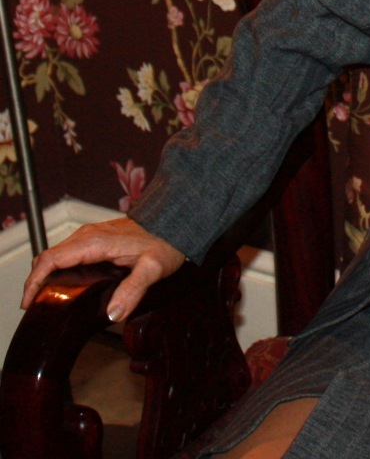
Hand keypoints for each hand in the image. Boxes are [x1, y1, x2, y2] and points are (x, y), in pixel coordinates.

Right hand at [21, 217, 184, 322]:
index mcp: (95, 242)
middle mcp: (89, 235)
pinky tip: (65, 284)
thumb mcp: (153, 268)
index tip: (27, 302)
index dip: (33, 281)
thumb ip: (134, 289)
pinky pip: (69, 252)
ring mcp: (92, 234)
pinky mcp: (97, 237)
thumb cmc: (166, 242)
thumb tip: (113, 313)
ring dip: (46, 274)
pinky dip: (58, 267)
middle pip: (49, 257)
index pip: (51, 259)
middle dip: (36, 280)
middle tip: (35, 307)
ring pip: (57, 254)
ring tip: (46, 300)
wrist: (176, 222)